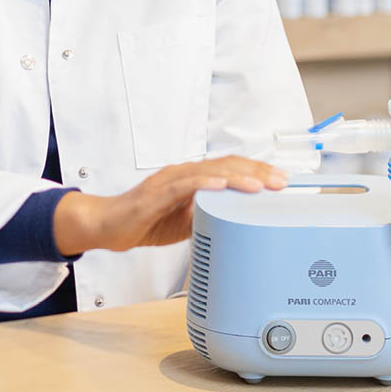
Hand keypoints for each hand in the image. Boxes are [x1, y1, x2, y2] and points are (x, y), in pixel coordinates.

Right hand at [53, 155, 287, 254]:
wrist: (108, 225)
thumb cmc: (145, 221)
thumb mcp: (186, 221)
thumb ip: (208, 216)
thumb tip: (235, 221)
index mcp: (194, 178)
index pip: (231, 169)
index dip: (258, 172)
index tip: (281, 181)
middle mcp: (185, 173)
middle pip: (228, 166)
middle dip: (258, 173)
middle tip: (282, 182)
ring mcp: (171, 180)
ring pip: (210, 172)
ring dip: (238, 177)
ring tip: (261, 184)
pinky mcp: (156, 192)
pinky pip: (184, 185)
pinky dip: (205, 184)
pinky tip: (221, 186)